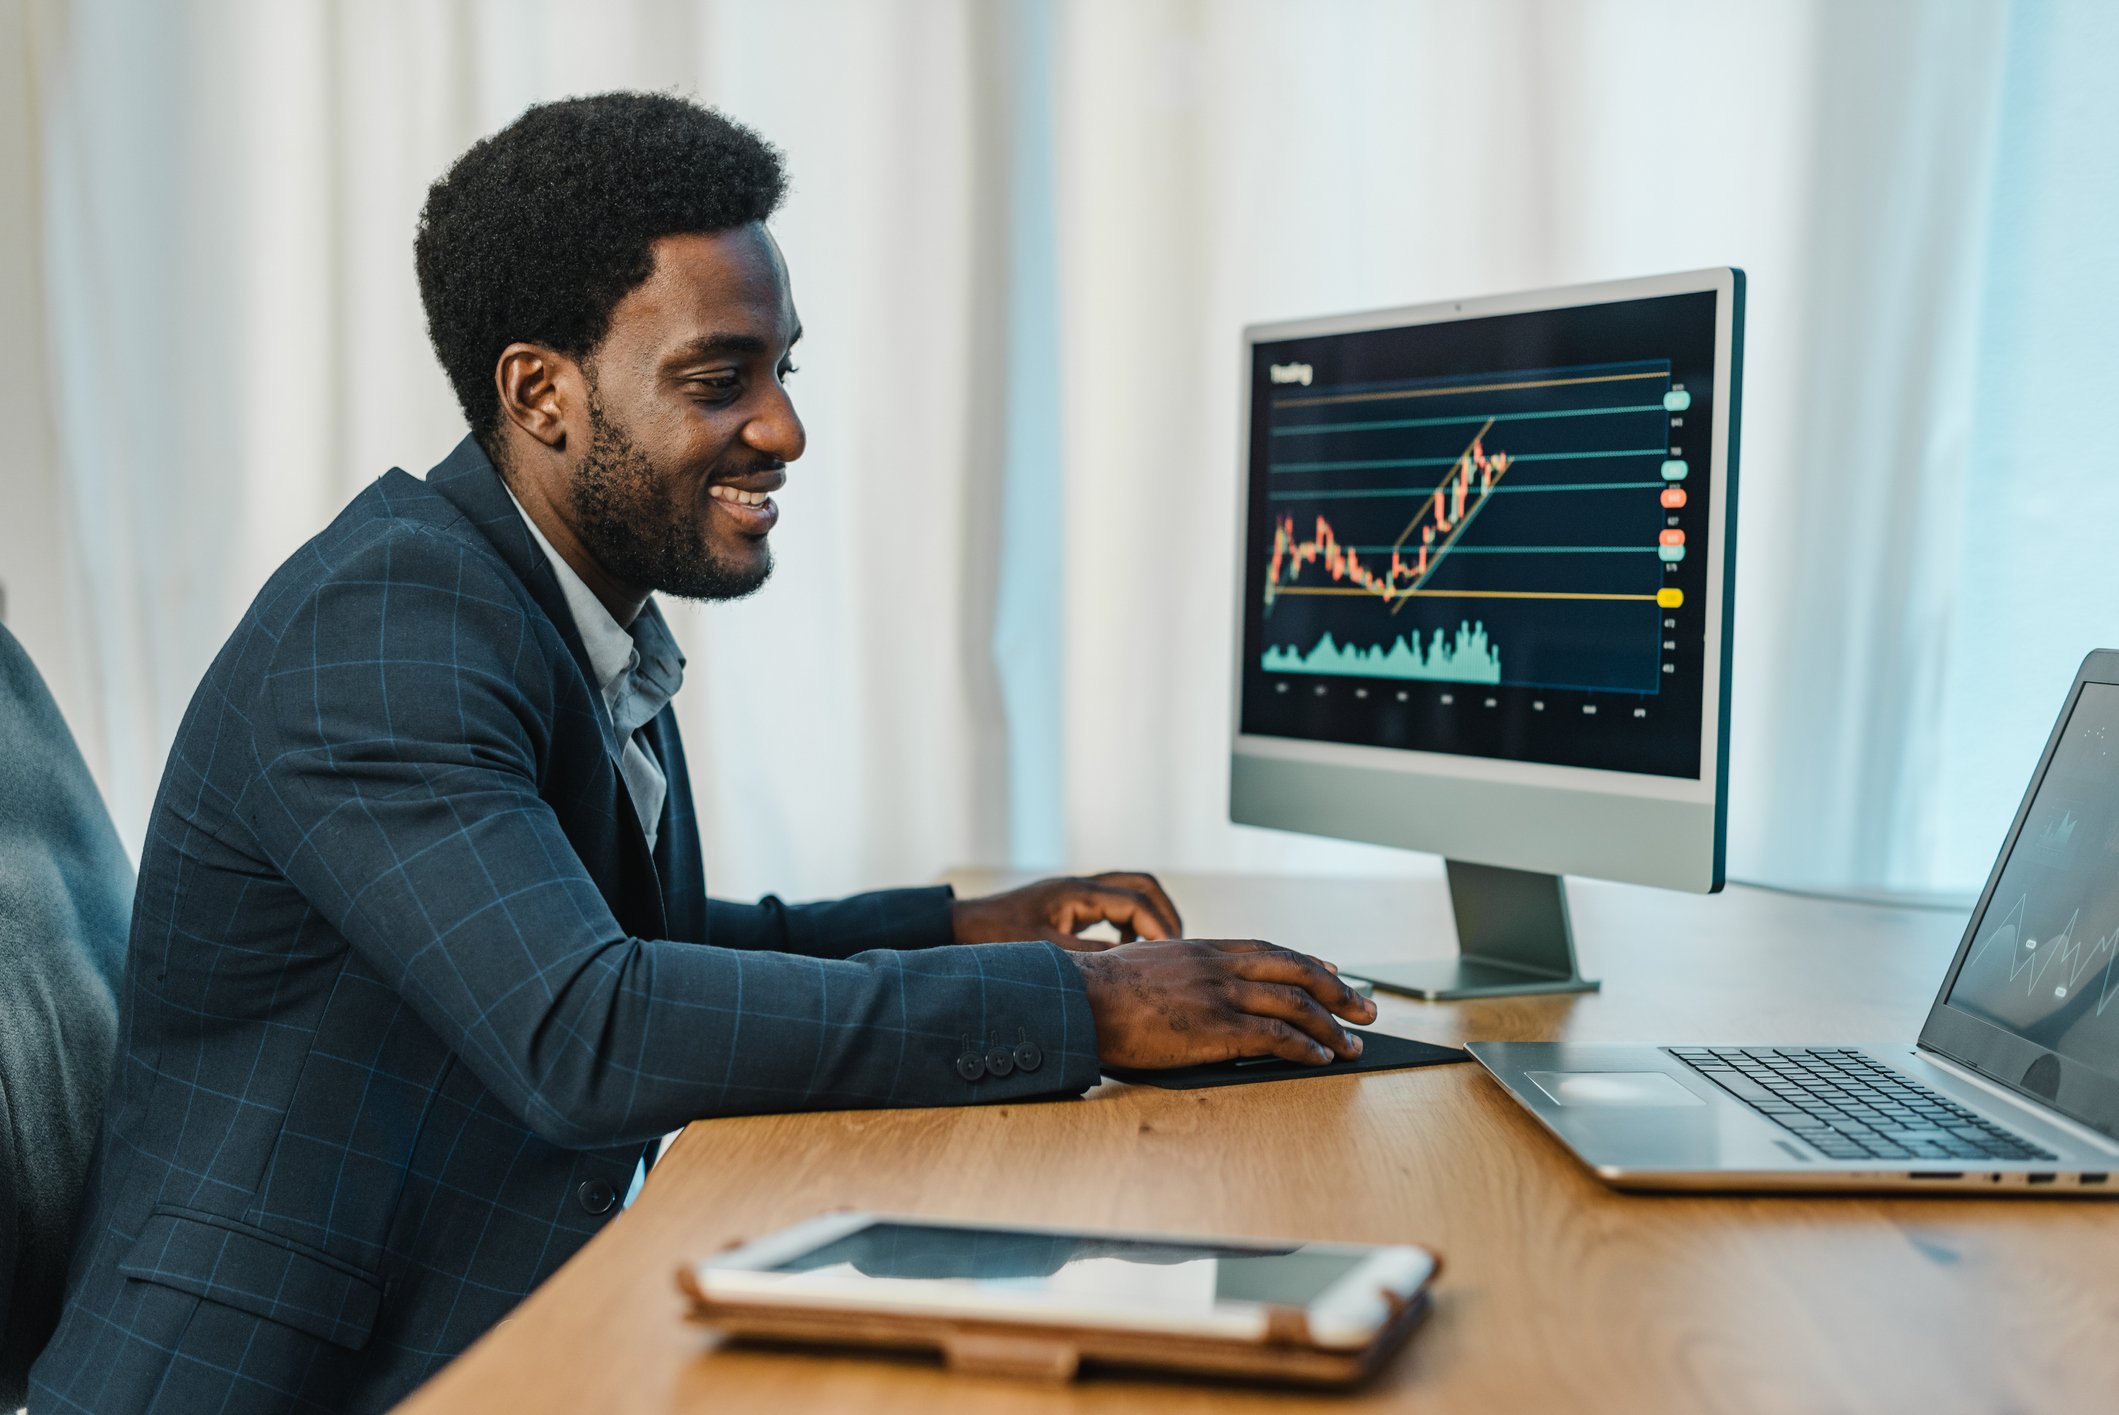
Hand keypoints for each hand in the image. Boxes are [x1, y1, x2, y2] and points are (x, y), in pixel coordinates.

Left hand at [952, 872, 1181, 950]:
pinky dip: (1130, 921)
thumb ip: (1088, 957)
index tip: (1171, 954)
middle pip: (1143, 884)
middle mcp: (1083, 886)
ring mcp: (1078, 892)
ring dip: (1149, 915)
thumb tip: (1129, 966)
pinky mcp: (1073, 904)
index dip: (1160, 927)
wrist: (965, 926)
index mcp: (1079, 893)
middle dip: (1165, 913)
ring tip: (1154, 949)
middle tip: (1174, 946)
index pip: (1137, 900)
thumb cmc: (998, 937)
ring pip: (1131, 890)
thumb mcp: (1046, 951)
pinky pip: (1115, 904)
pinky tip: (1121, 949)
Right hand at [1069, 938, 1377, 1068]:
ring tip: (1352, 1042)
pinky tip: (1321, 1058)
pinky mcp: (1217, 1028)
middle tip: (1365, 1007)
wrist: (1079, 1001)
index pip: (1268, 950)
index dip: (1306, 962)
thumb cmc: (1098, 991)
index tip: (1331, 971)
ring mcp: (1219, 995)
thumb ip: (1176, 970)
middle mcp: (1218, 966)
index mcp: (1201, 949)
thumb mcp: (1143, 965)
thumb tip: (1184, 982)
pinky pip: (1275, 1036)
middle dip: (1337, 991)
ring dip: (1331, 1025)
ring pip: (1294, 1004)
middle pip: (1294, 971)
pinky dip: (1305, 1047)